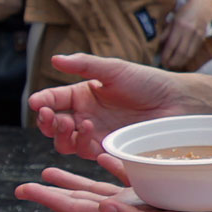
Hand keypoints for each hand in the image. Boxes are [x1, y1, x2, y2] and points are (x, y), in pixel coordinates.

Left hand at [14, 164, 211, 211]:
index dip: (49, 200)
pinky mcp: (157, 190)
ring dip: (74, 180)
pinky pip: (127, 173)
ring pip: (98, 187)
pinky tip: (101, 155)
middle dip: (53, 192)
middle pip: (80, 200)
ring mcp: (141, 201)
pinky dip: (111, 163)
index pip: (77, 210)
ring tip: (51, 171)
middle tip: (26, 186)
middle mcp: (127, 211)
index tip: (24, 190)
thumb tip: (101, 208)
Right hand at [29, 54, 191, 160]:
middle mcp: (85, 115)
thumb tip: (55, 59)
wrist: (176, 103)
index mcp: (82, 95)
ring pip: (65, 142)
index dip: (42, 102)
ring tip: (72, 122)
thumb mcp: (113, 69)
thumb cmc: (147, 82)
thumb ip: (84, 65)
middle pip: (53, 125)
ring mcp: (96, 134)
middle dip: (46, 122)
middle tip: (50, 116)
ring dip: (62, 135)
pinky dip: (83, 143)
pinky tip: (90, 131)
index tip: (36, 103)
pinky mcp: (108, 149)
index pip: (53, 99)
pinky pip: (87, 152)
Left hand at [160, 0, 211, 72]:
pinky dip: (187, 58)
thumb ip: (166, 32)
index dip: (166, 55)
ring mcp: (197, 35)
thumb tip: (158, 44)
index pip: (171, 45)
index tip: (161, 61)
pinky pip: (194, 51)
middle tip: (166, 66)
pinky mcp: (202, 38)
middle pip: (181, 52)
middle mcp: (189, 31)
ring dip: (180, 62)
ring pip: (188, 54)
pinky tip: (181, 60)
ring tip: (173, 65)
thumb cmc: (185, 11)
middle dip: (173, 62)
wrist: (203, 5)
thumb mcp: (173, 19)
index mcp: (179, 25)